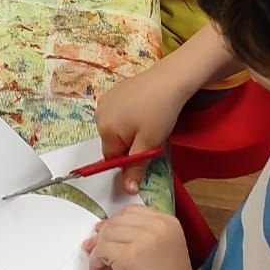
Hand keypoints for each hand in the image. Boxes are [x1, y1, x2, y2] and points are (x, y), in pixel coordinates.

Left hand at [84, 205, 201, 269]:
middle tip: (98, 252)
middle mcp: (158, 227)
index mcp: (168, 223)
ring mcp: (144, 240)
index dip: (116, 223)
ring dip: (99, 250)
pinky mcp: (129, 256)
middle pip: (117, 221)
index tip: (107, 236)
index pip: (131, 211)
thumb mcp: (160, 249)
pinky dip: (96, 262)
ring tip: (103, 266)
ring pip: (107, 234)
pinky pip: (101, 250)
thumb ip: (138, 236)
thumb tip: (102, 229)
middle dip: (104, 237)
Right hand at [97, 66, 187, 191]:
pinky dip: (128, 117)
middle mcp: (99, 115)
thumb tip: (126, 190)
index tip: (146, 153)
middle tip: (150, 135)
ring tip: (148, 121)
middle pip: (112, 143)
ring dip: (129, 131)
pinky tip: (144, 109)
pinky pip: (117, 115)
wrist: (170, 78)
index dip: (130, 160)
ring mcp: (104, 102)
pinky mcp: (112, 92)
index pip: (112, 158)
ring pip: (115, 130)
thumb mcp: (150, 143)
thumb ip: (135, 167)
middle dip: (129, 145)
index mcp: (105, 129)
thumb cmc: (160, 111)